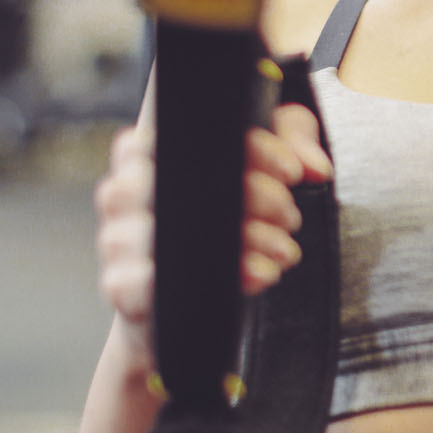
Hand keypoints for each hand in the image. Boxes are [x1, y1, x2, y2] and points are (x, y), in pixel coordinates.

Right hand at [92, 104, 332, 366]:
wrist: (189, 303)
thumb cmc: (221, 220)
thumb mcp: (263, 164)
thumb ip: (291, 142)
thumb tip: (315, 166)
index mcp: (149, 149)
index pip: (189, 128)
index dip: (250, 148)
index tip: (292, 170)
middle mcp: (124, 189)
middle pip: (184, 178)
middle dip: (254, 196)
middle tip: (290, 213)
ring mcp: (117, 237)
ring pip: (175, 229)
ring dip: (244, 238)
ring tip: (282, 247)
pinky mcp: (122, 285)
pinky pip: (160, 278)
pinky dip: (222, 275)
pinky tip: (258, 273)